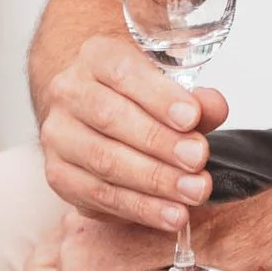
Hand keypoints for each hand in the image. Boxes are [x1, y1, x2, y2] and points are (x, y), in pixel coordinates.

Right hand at [38, 33, 229, 230]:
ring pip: (104, 160)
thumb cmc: (137, 98)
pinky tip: (170, 214)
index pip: (124, 72)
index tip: (192, 118)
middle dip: (161, 143)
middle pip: (111, 118)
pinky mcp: (58, 174)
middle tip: (198, 160)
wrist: (93, 112)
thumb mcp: (168, 87)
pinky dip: (140, 208)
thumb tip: (213, 107)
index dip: (159, 97)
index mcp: (96, 56)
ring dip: (154, 181)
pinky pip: (99, 195)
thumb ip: (195, 99)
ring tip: (192, 192)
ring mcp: (58, 135)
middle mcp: (69, 91)